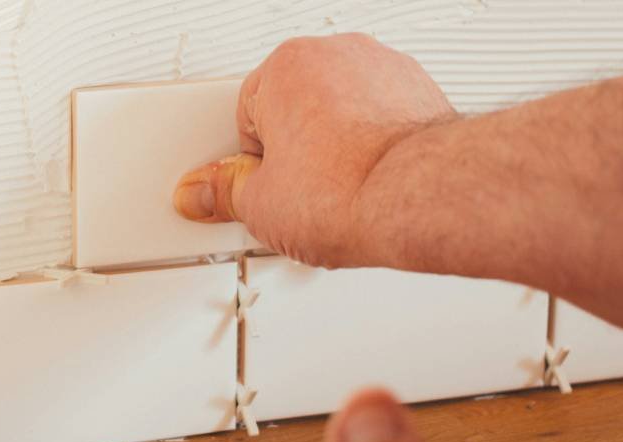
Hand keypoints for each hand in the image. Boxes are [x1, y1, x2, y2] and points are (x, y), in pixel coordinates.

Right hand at [173, 34, 454, 267]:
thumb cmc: (349, 190)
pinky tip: (370, 184)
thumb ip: (223, 193)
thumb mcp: (259, 206)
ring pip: (341, 112)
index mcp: (285, 66)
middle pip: (293, 108)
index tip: (259, 191)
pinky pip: (381, 119)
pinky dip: (375, 147)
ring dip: (335, 148)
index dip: (250, 165)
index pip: (245, 118)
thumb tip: (202, 193)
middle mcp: (336, 54)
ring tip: (337, 194)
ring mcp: (383, 69)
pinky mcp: (420, 91)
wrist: (419, 198)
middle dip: (293, 152)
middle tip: (296, 196)